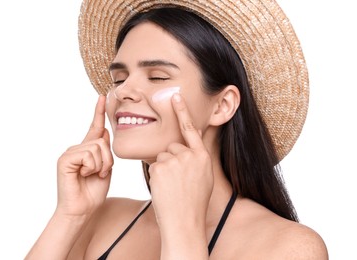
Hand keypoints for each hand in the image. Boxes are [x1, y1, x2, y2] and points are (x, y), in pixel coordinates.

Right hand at [56, 95, 113, 216]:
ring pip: (96, 147)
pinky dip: (92, 167)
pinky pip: (88, 154)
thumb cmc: (93, 192)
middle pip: (102, 140)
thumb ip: (104, 150)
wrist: (82, 210)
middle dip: (108, 159)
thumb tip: (104, 130)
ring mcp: (70, 153)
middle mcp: (77, 149)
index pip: (95, 128)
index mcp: (87, 150)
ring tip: (92, 175)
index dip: (98, 113)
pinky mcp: (65, 159)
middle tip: (101, 173)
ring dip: (101, 165)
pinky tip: (83, 175)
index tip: (102, 97)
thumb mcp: (105, 168)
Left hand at [148, 93, 213, 228]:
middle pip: (172, 147)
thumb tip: (187, 147)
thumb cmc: (193, 202)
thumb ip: (196, 159)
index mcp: (203, 156)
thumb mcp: (203, 178)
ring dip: (163, 169)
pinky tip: (164, 189)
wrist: (184, 222)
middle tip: (177, 182)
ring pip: (162, 157)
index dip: (183, 111)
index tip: (175, 96)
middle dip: (171, 161)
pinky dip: (156, 176)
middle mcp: (190, 155)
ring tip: (171, 187)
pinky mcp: (160, 167)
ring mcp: (175, 161)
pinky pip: (154, 166)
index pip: (191, 129)